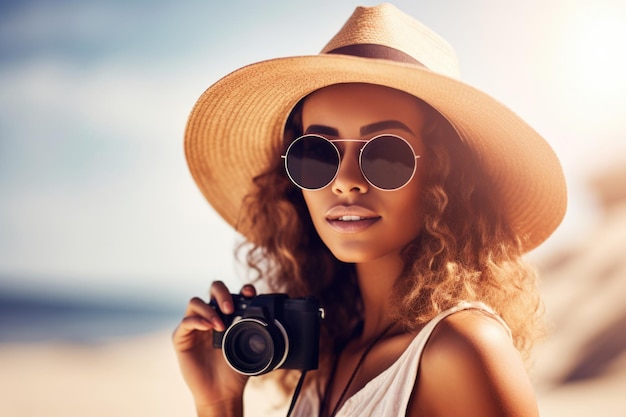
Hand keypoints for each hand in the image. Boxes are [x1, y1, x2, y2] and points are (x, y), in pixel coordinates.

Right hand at [172, 281, 256, 413]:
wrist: (222, 392)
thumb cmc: (235, 369)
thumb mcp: (250, 347)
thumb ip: (255, 330)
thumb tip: (270, 319)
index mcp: (227, 315)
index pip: (232, 293)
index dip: (240, 289)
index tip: (249, 293)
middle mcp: (210, 316)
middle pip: (212, 289)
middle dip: (222, 293)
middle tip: (230, 309)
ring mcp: (195, 326)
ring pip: (196, 302)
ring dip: (209, 310)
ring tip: (220, 326)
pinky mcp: (182, 338)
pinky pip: (185, 321)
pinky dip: (197, 321)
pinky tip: (208, 328)